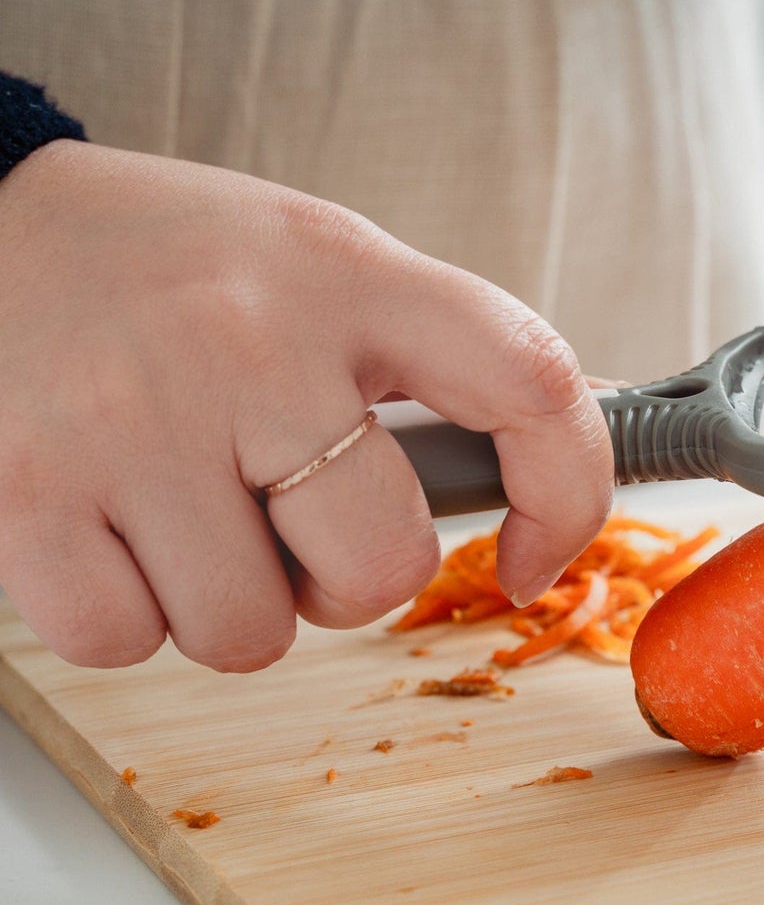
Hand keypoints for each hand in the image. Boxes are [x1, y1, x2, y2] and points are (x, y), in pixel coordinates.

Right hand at [0, 141, 611, 670]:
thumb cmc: (168, 264)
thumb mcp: (316, 264)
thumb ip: (418, 359)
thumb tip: (531, 484)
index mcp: (348, 274)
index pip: (529, 381)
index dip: (569, 493)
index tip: (535, 558)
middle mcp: (250, 341)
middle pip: (382, 564)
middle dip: (347, 583)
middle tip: (290, 523)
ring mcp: (134, 418)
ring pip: (249, 632)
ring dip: (230, 604)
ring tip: (181, 508)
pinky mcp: (26, 488)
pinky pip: (123, 640)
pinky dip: (124, 614)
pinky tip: (104, 525)